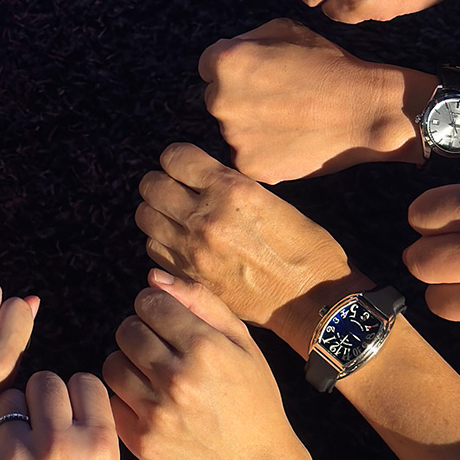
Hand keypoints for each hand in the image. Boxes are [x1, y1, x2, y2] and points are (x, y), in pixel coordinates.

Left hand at [105, 273, 305, 459]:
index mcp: (204, 347)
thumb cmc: (252, 397)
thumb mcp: (242, 342)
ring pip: (111, 364)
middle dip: (140, 333)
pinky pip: (111, 402)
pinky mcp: (142, 442)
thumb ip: (199, 301)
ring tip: (153, 376)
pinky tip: (150, 403)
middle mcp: (177, 379)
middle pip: (126, 330)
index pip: (148, 303)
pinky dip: (125, 399)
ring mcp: (157, 413)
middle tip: (161, 350)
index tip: (165, 322)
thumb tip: (152, 278)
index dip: (154, 308)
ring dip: (128, 365)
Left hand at [135, 142, 357, 347]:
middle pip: (151, 186)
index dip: (177, 159)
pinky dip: (161, 243)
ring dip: (157, 213)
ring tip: (176, 217)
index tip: (183, 167)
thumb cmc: (306, 248)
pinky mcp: (190, 279)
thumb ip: (231, 188)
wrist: (314, 301)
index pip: (175, 158)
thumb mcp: (273, 201)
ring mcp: (194, 251)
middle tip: (175, 191)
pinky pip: (153, 250)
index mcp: (231, 190)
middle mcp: (206, 218)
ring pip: (145, 217)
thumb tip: (200, 181)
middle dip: (161, 184)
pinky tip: (181, 243)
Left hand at [200, 18, 414, 180]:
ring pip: (233, 130)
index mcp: (225, 62)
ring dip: (251, 126)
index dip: (235, 70)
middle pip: (217, 99)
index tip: (259, 76)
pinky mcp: (249, 166)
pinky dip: (264, 150)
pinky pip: (247, 156)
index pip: (209, 66)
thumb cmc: (327, 65)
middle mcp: (220, 100)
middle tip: (279, 99)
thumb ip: (245, 41)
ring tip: (290, 120)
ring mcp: (233, 137)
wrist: (364, 111)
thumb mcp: (284, 30)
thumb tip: (225, 55)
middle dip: (240, 98)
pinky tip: (291, 140)